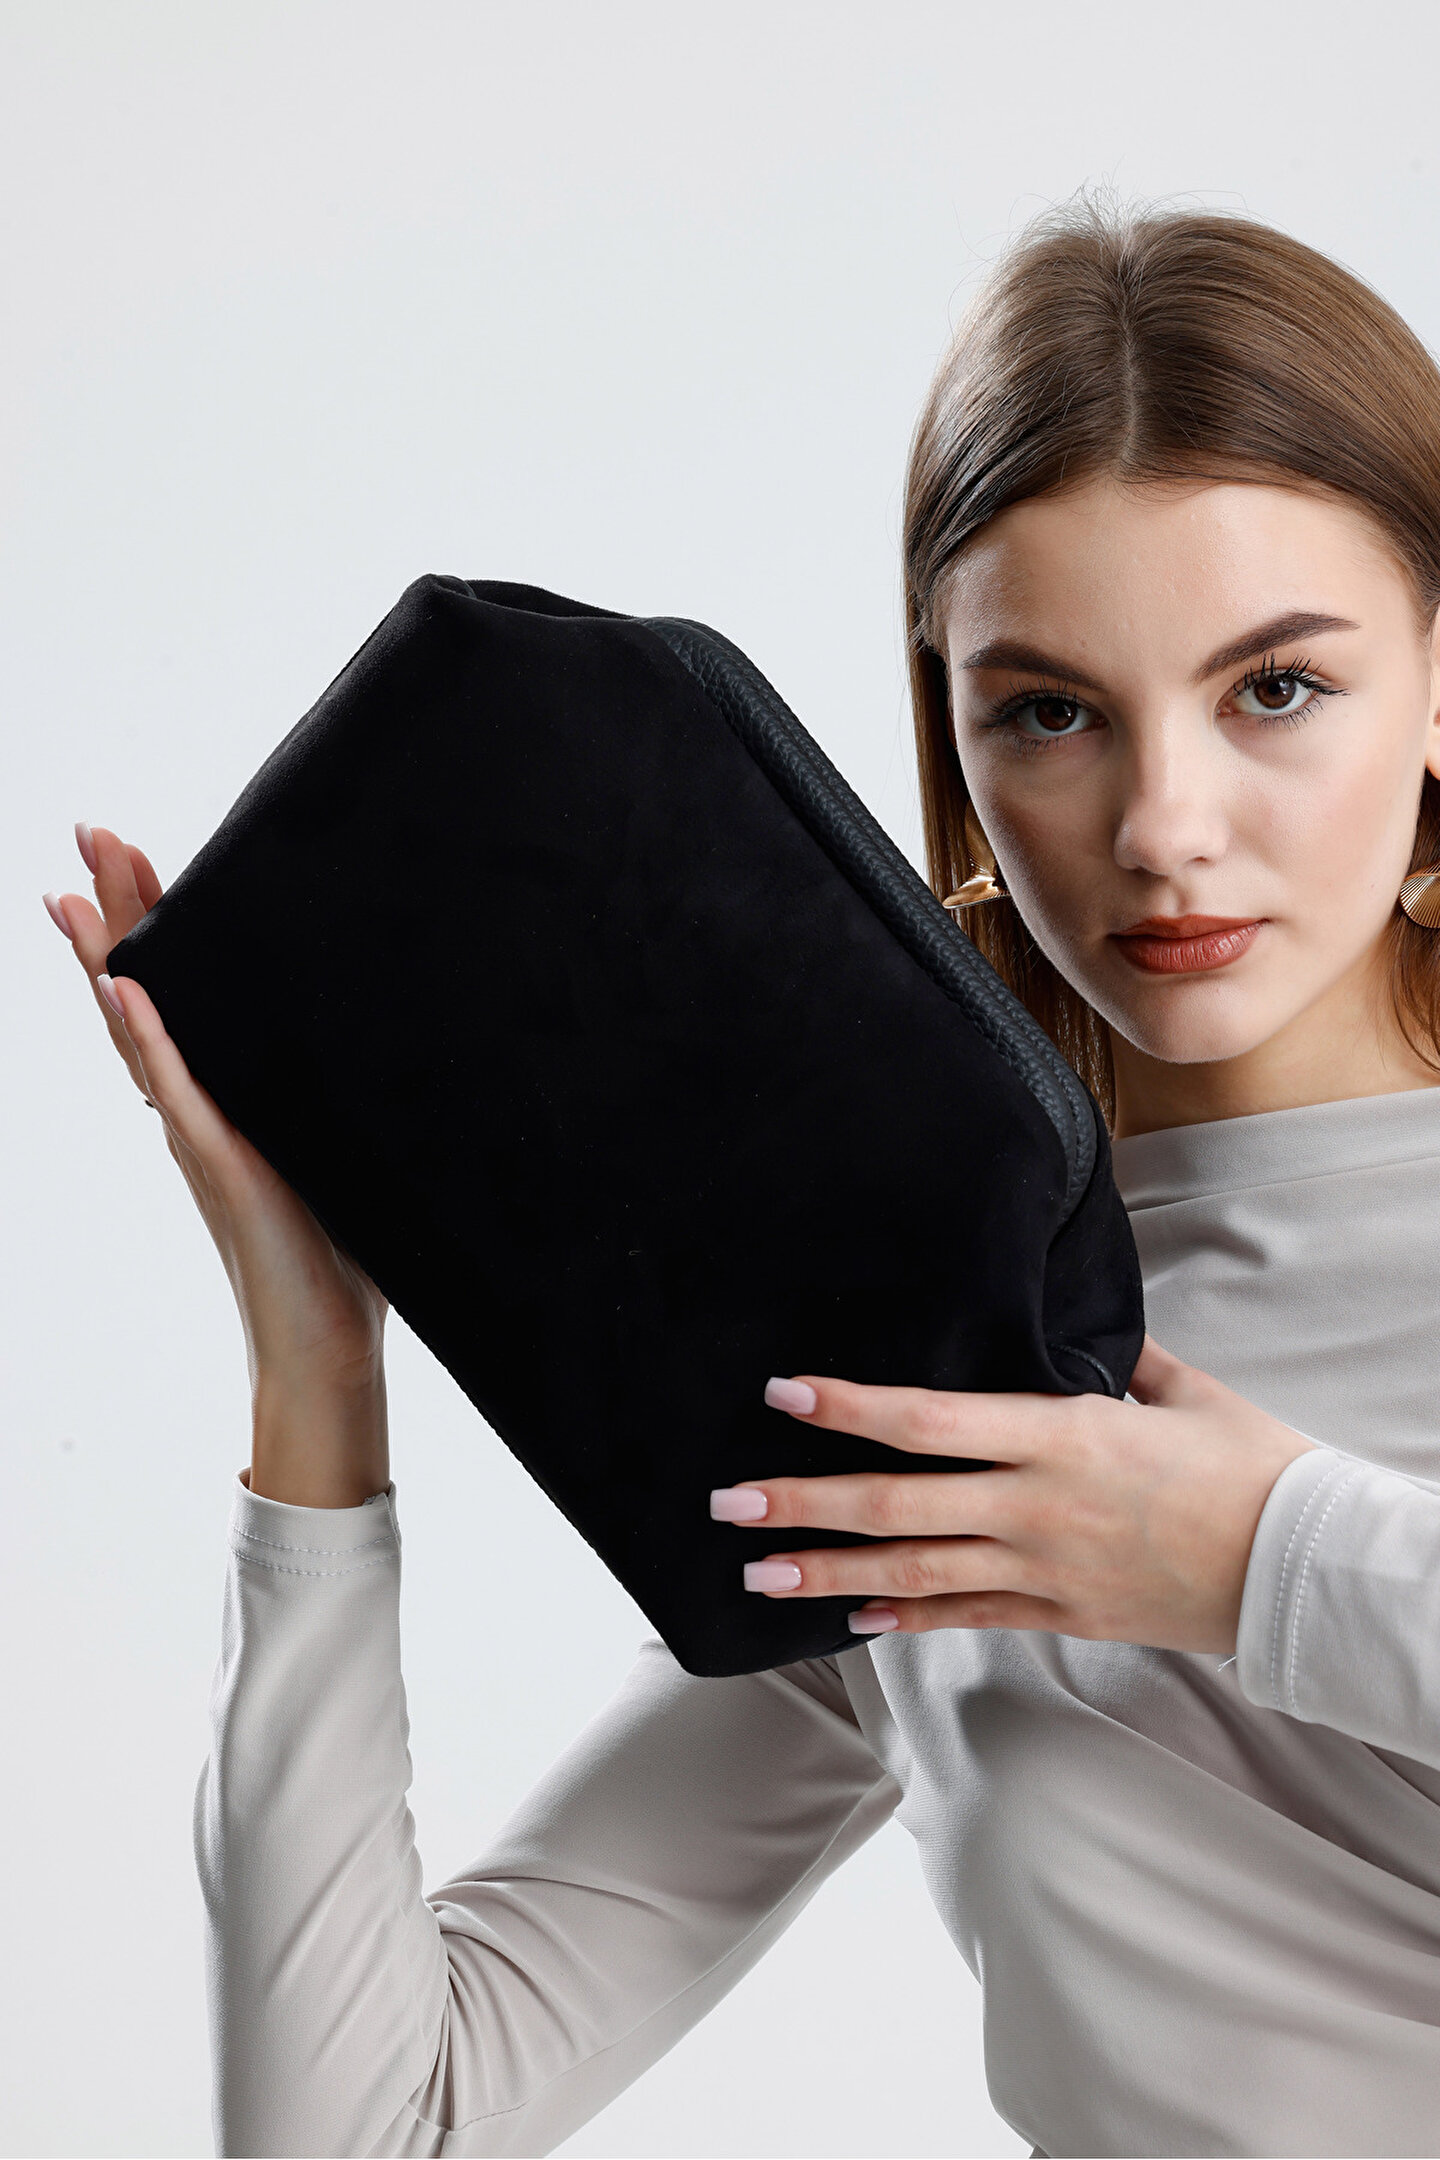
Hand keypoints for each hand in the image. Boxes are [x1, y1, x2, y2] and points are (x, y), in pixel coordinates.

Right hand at [44, 823, 389, 1505]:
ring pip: (137, 1030)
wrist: (327, 1342)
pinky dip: (148, 1040)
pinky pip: (177, 1093)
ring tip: (74, 888)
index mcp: (220, 1098)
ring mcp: (199, 1135)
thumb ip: (327, 1092)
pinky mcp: (221, 1165)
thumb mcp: (334, 1144)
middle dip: (111, 910)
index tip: (124, 854)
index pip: (172, 993)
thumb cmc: (335, 1251)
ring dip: (107, 955)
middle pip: (134, 992)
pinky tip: (125, 990)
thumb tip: (377, 1029)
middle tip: (87, 831)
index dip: (145, 924)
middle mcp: (195, 1109)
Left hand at [716, 1337, 1316, 1654]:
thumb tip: (1076, 1316)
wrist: (1303, 1566)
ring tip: (756, 1572)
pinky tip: (850, 1616)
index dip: (849, 1407)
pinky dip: (904, 1617)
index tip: (784, 1394)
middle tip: (727, 1502)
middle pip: (896, 1505)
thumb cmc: (1250, 1465)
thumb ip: (1116, 1353)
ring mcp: (1043, 1570)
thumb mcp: (1182, 1388)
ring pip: (913, 1571)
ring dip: (828, 1571)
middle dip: (803, 1501)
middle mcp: (1036, 1506)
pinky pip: (967, 1618)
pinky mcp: (1062, 1617)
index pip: (928, 1420)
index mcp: (1059, 1435)